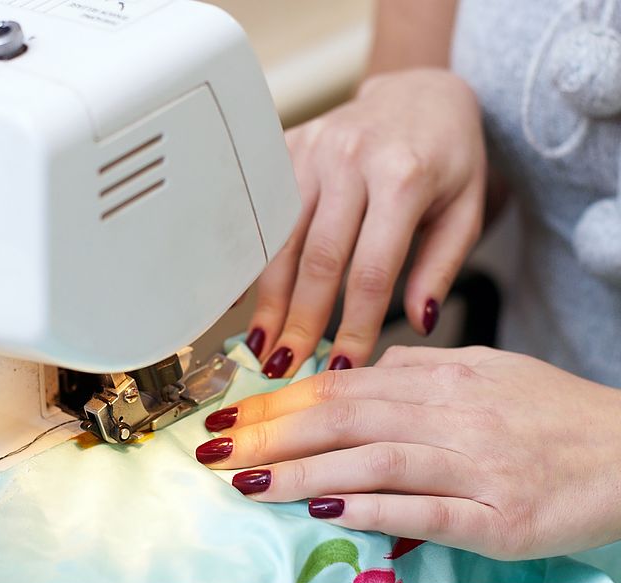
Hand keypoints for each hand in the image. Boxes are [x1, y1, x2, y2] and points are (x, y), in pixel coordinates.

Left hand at [197, 346, 620, 559]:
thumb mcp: (485, 370)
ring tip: (246, 482)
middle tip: (214, 448)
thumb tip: (363, 367)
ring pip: (372, 459)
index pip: (340, 384)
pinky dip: (369, 506)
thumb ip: (420, 369)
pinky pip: (424, 508)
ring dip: (299, 470)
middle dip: (269, 434)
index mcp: (441, 377)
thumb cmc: (553, 414)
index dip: (278, 401)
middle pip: (343, 416)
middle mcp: (451, 414)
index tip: (229, 415)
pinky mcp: (499, 516)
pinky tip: (323, 508)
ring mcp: (474, 464)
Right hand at [248, 69, 486, 377]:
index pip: (372, 269)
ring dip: (269, 298)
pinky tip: (238, 296)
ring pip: (280, 238)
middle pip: (316, 258)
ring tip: (262, 343)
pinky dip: (248, 257)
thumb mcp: (466, 210)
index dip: (354, 324)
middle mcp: (351, 158)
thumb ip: (441, 267)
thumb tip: (416, 322)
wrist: (420, 93)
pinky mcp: (285, 147)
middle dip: (301, 321)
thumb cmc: (448, 156)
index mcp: (403, 175)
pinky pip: (260, 210)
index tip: (345, 365)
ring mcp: (312, 149)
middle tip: (287, 366)